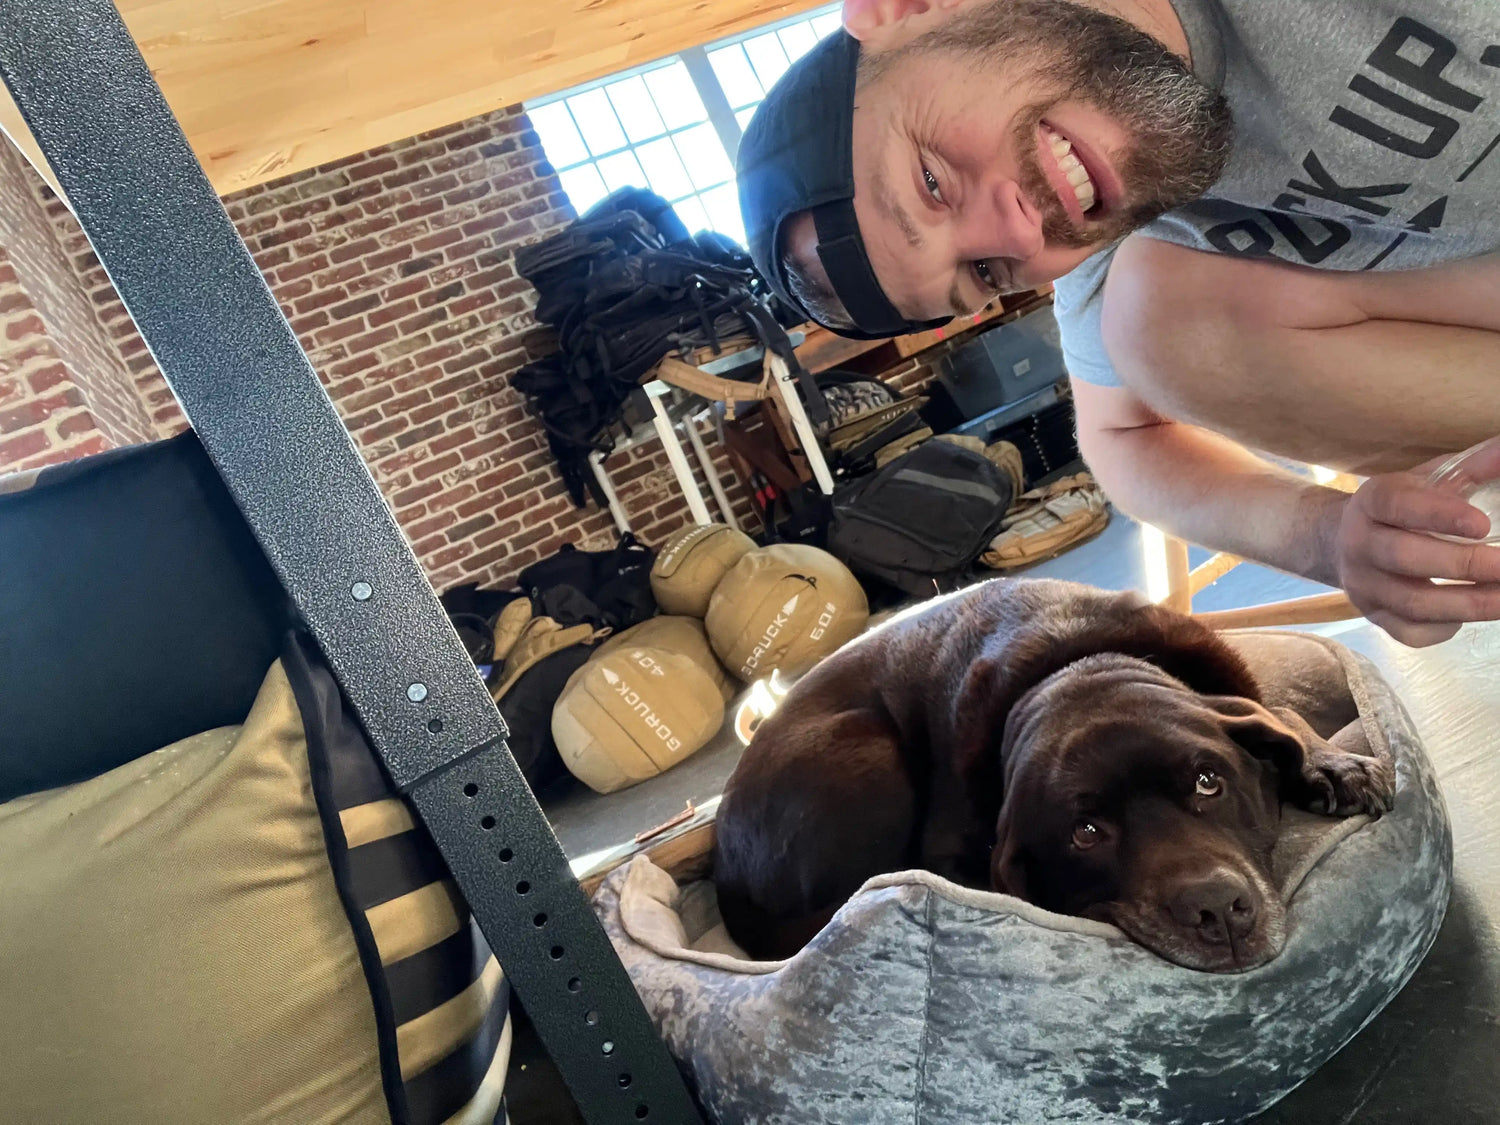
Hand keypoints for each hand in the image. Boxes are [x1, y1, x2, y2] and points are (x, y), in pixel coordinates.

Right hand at [1333, 448, 1499, 646]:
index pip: (1398, 506)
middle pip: (1405, 558)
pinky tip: (1470, 614)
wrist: (1343, 541)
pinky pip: (1409, 632)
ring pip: (1413, 603)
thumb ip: (1472, 467)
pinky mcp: (1373, 616)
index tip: (1483, 524)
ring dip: (1470, 604)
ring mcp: (1363, 586)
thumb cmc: (1401, 507)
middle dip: (1465, 566)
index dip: (1438, 516)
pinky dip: (1445, 628)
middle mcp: (1358, 544)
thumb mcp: (1427, 479)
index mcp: (1372, 501)